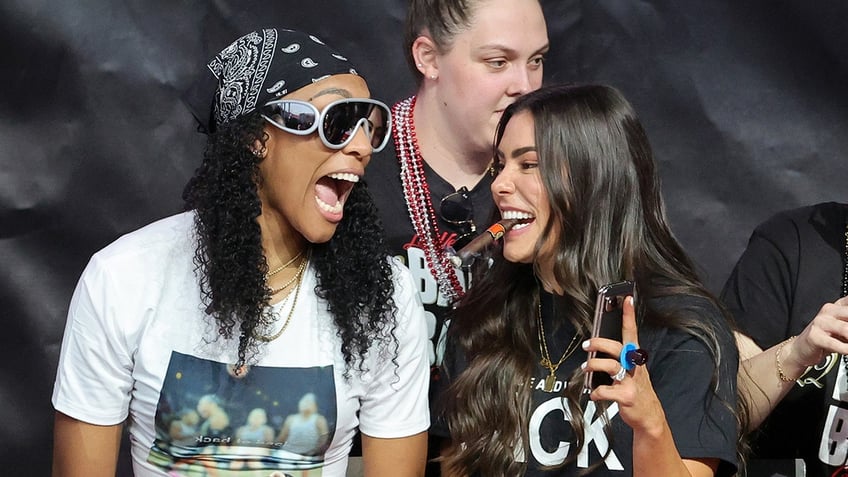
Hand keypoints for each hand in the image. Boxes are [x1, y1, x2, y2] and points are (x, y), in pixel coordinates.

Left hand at [582, 296, 666, 435]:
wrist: (649, 416)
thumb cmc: (635, 389)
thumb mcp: (631, 370)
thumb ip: (617, 358)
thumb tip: (595, 345)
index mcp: (635, 357)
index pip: (631, 332)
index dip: (629, 315)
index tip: (626, 298)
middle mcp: (635, 366)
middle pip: (616, 348)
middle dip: (599, 344)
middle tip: (586, 345)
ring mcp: (632, 381)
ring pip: (611, 366)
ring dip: (594, 365)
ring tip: (585, 368)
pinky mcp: (627, 396)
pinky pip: (606, 390)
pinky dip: (596, 392)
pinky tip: (594, 394)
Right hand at [786, 295, 847, 367]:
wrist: (801, 348)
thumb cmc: (825, 338)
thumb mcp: (842, 328)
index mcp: (836, 306)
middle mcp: (828, 311)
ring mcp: (820, 323)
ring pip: (845, 329)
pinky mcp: (814, 336)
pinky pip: (835, 344)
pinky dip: (846, 349)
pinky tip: (847, 350)